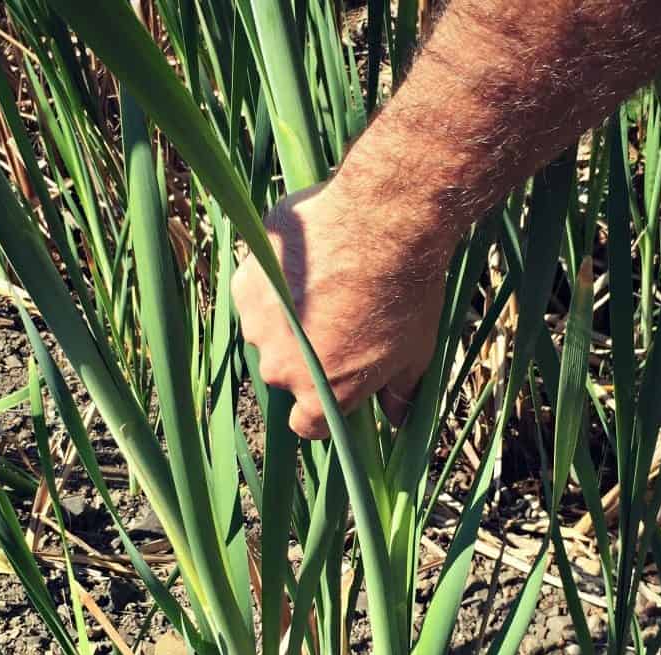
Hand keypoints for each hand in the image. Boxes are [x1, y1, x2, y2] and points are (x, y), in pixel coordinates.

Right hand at [231, 181, 446, 439]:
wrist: (382, 224)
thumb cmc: (406, 294)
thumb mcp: (415, 353)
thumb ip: (399, 393)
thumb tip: (397, 418)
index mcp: (322, 397)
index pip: (306, 425)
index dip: (319, 406)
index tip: (333, 381)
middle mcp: (281, 370)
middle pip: (286, 373)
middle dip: (305, 354)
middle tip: (336, 317)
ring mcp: (258, 327)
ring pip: (267, 331)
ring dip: (286, 316)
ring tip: (320, 283)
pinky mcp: (245, 285)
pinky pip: (255, 294)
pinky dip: (272, 282)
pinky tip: (303, 261)